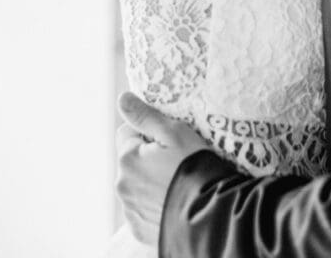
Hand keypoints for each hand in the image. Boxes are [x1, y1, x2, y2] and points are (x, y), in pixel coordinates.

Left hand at [114, 92, 212, 243]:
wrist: (208, 217)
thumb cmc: (194, 169)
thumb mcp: (174, 134)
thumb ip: (146, 115)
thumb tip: (122, 99)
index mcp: (127, 158)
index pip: (127, 133)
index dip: (148, 134)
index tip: (168, 142)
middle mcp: (122, 185)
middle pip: (131, 161)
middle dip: (148, 159)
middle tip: (177, 163)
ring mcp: (130, 210)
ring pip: (136, 186)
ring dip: (150, 183)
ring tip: (178, 185)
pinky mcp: (139, 230)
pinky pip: (143, 211)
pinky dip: (154, 206)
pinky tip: (174, 204)